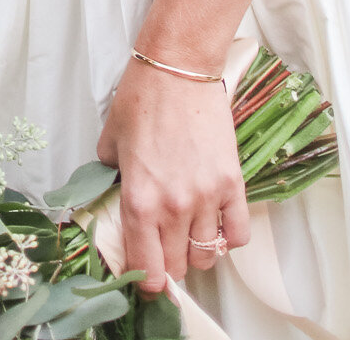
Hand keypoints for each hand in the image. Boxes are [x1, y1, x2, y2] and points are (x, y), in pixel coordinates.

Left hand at [96, 59, 248, 290]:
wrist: (178, 67)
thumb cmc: (141, 98)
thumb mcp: (111, 140)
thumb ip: (112, 176)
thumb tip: (117, 195)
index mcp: (139, 201)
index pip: (147, 269)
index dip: (145, 281)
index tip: (145, 275)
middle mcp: (173, 208)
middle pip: (177, 268)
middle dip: (168, 265)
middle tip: (164, 249)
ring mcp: (206, 198)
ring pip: (206, 256)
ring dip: (196, 252)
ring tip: (189, 234)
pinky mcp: (232, 184)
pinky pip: (238, 235)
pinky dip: (228, 239)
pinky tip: (217, 225)